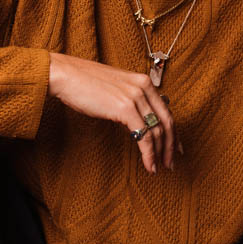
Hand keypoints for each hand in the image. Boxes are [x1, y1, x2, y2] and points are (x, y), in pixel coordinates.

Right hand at [48, 52, 182, 174]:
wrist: (67, 75)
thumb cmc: (85, 84)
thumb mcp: (116, 89)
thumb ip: (131, 100)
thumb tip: (140, 121)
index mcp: (143, 81)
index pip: (166, 110)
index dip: (173, 132)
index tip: (175, 147)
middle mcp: (143, 87)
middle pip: (167, 121)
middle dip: (170, 145)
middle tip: (171, 163)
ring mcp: (135, 97)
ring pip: (157, 131)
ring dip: (160, 153)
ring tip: (158, 168)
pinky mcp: (125, 108)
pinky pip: (143, 136)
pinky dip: (148, 154)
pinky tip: (149, 165)